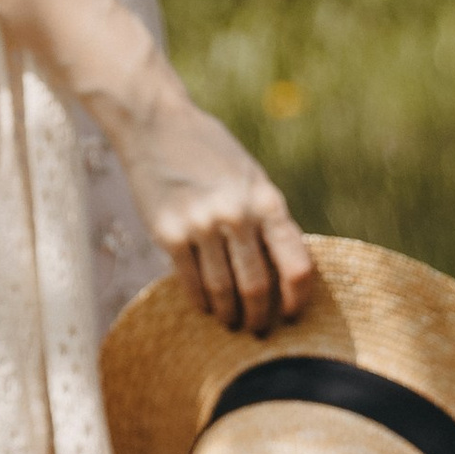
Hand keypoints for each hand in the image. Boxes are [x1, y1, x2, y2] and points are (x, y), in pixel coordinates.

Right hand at [113, 65, 315, 334]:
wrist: (155, 123)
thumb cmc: (210, 152)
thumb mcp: (250, 177)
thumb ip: (266, 218)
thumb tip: (284, 271)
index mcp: (266, 200)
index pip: (297, 266)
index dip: (298, 299)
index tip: (293, 315)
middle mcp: (237, 214)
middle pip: (258, 287)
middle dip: (261, 318)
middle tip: (259, 330)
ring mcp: (202, 224)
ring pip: (224, 291)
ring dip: (230, 315)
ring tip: (232, 322)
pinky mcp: (170, 232)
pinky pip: (192, 283)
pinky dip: (202, 302)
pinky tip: (206, 306)